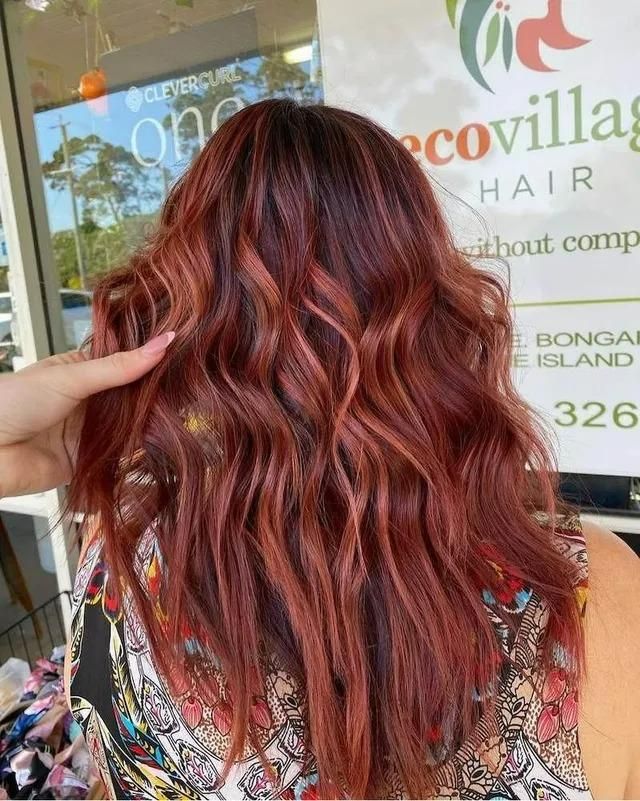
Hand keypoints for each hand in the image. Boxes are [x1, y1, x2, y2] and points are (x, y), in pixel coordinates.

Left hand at [0, 332, 174, 497]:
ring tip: (187, 412)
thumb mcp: (71, 377)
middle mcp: (89, 401)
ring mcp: (89, 432)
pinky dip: (141, 451)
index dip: (152, 360)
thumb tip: (165, 343)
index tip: (186, 354)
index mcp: (81, 371)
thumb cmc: (13, 402)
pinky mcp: (90, 461)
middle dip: (156, 394)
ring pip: (131, 426)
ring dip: (151, 422)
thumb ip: (119, 367)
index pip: (126, 362)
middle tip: (192, 386)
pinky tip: (166, 441)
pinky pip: (122, 456)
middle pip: (132, 396)